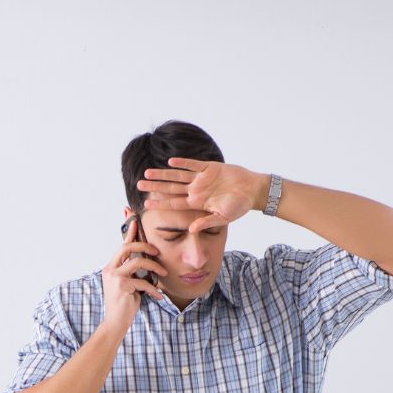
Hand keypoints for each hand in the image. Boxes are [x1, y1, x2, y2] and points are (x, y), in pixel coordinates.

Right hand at [101, 215, 165, 326]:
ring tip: (163, 275)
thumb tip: (145, 261)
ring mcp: (115, 277)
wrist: (115, 323)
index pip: (121, 245)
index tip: (136, 220)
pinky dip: (154, 289)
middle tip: (157, 253)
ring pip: (138, 261)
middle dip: (145, 246)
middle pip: (127, 247)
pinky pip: (143, 281)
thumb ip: (132, 272)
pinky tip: (159, 296)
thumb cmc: (123, 304)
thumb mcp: (128, 284)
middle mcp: (110, 269)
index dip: (130, 232)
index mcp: (110, 267)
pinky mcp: (122, 286)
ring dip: (154, 267)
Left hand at [136, 158, 264, 233]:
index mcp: (197, 203)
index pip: (174, 203)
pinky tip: (170, 162)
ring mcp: (202, 178)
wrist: (253, 191)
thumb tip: (190, 230)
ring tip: (147, 172)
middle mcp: (196, 190)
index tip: (146, 204)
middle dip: (155, 186)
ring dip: (163, 174)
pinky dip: (183, 162)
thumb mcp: (222, 218)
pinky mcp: (210, 167)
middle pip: (171, 188)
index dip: (160, 203)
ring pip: (178, 175)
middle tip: (138, 184)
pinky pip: (193, 164)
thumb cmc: (239, 206)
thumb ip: (206, 222)